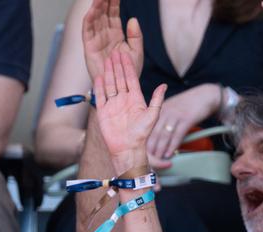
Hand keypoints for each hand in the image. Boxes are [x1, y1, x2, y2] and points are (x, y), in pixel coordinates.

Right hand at [83, 0, 143, 81]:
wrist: (120, 88)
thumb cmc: (127, 72)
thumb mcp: (136, 52)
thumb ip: (136, 36)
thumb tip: (133, 19)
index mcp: (116, 33)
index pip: (114, 13)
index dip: (114, 2)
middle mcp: (104, 34)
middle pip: (103, 12)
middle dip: (104, 0)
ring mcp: (96, 39)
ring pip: (95, 18)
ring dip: (96, 7)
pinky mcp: (89, 47)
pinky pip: (87, 31)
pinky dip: (89, 20)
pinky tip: (92, 11)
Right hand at [93, 51, 166, 171]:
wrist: (128, 148)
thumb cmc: (142, 134)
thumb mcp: (152, 116)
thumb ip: (157, 100)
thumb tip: (163, 85)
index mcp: (136, 99)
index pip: (131, 79)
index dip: (128, 67)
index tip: (126, 54)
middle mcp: (124, 100)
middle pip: (120, 79)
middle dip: (118, 65)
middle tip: (115, 51)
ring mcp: (113, 105)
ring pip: (110, 85)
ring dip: (108, 72)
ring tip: (107, 60)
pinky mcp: (103, 112)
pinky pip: (100, 97)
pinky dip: (99, 87)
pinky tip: (98, 76)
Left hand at [146, 84, 219, 160]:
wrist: (206, 95)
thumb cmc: (191, 103)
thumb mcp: (174, 107)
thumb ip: (166, 118)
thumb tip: (162, 135)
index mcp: (161, 108)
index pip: (149, 126)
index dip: (146, 139)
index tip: (144, 150)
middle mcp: (165, 111)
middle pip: (154, 132)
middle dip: (151, 147)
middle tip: (149, 159)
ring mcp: (175, 115)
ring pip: (164, 135)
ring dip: (160, 149)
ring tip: (158, 159)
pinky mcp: (186, 120)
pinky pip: (177, 135)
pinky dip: (172, 146)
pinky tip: (169, 154)